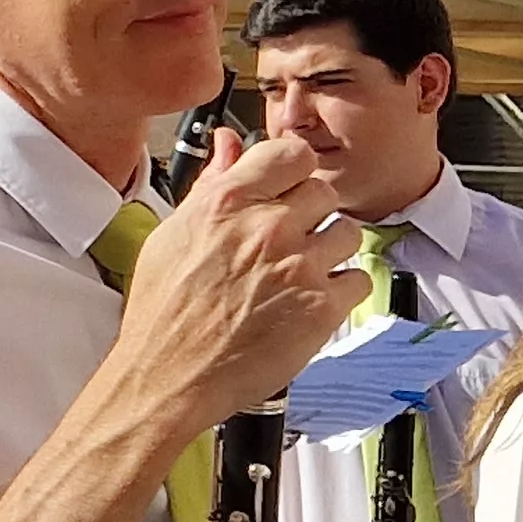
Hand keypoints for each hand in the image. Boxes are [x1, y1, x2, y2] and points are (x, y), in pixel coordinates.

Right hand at [110, 131, 359, 434]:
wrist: (168, 376)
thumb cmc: (163, 312)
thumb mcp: (173, 234)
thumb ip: (211, 185)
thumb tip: (229, 144)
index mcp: (226, 203)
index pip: (292, 153)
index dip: (293, 168)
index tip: (289, 184)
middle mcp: (266, 229)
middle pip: (323, 192)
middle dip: (309, 212)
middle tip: (289, 237)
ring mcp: (298, 268)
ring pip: (348, 232)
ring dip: (330, 248)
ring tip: (301, 271)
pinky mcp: (321, 308)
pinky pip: (358, 279)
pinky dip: (342, 289)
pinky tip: (311, 299)